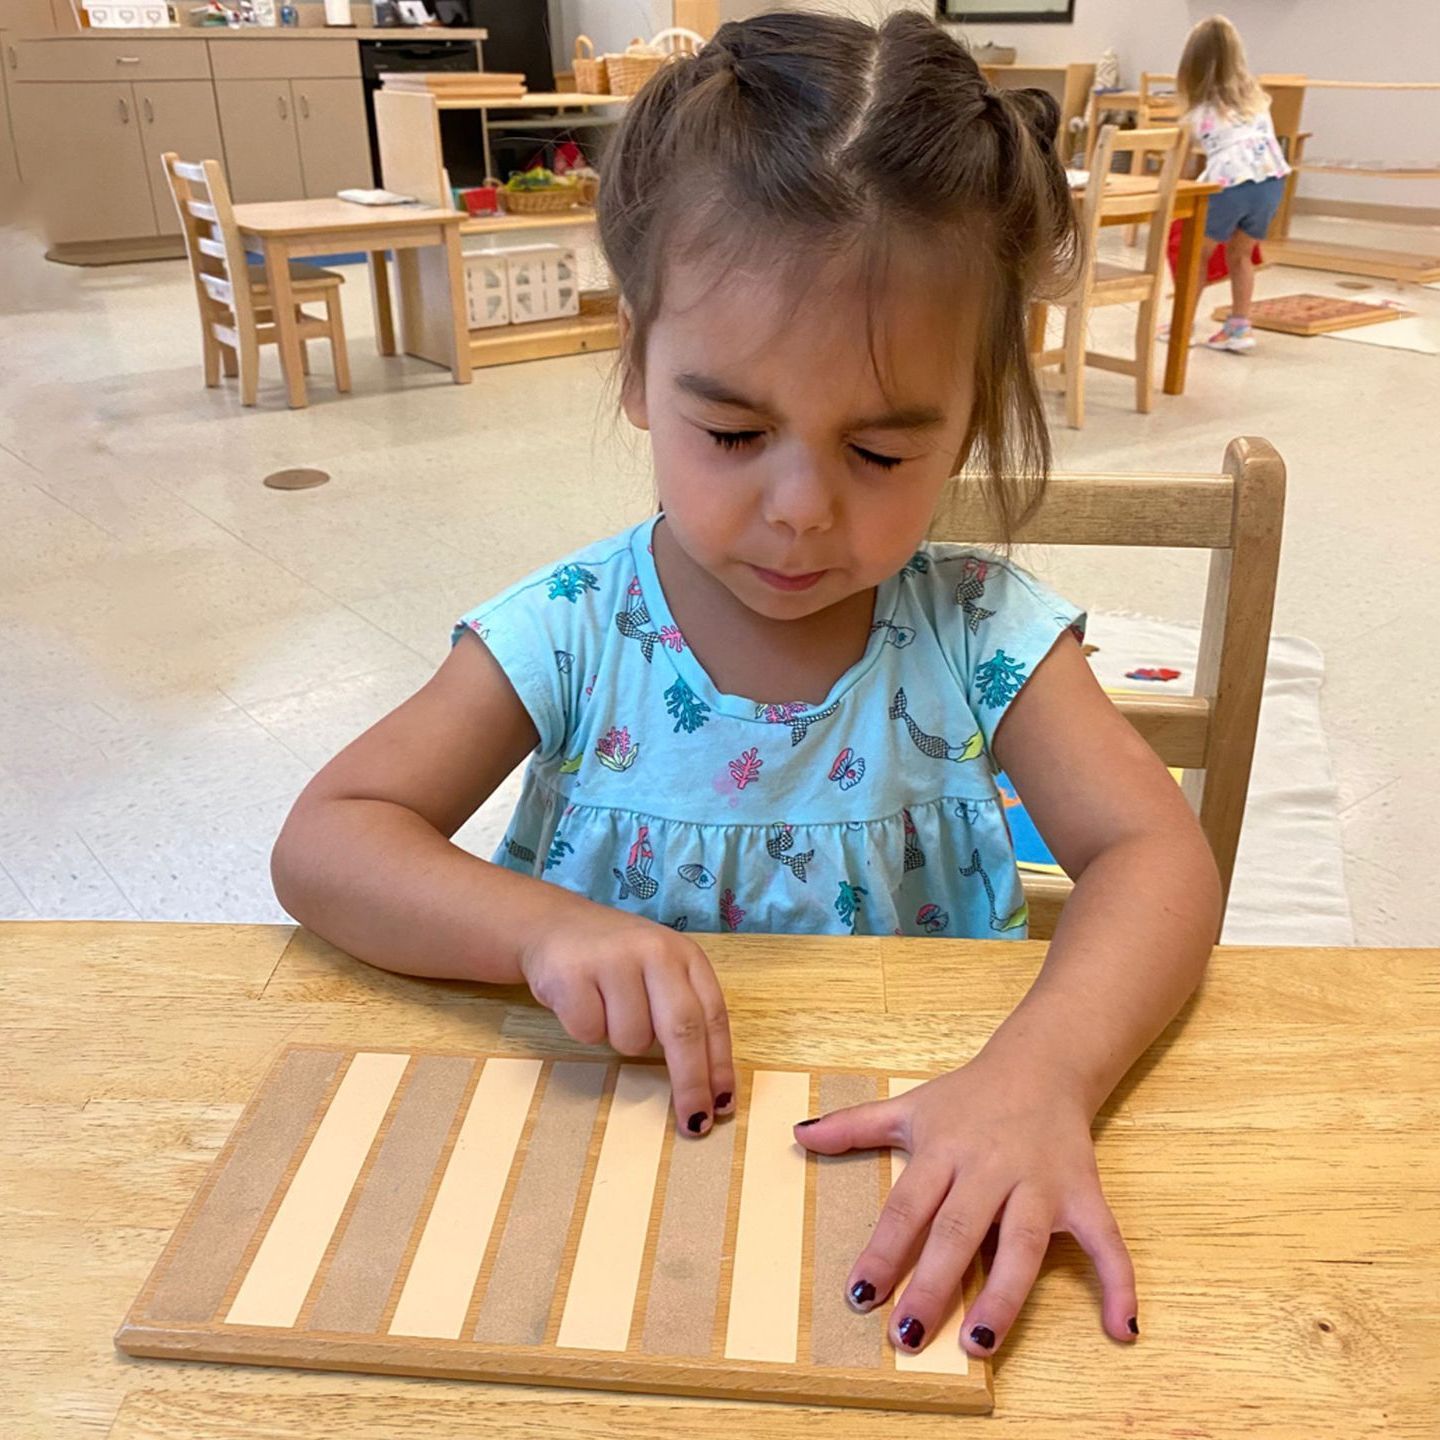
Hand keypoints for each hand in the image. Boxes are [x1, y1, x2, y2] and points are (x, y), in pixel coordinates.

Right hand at [519, 901, 735, 1137]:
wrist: (555, 925)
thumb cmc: (618, 962)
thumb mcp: (661, 974)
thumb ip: (686, 1014)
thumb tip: (710, 1089)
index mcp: (685, 955)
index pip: (713, 1016)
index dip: (719, 1066)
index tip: (723, 1106)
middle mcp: (655, 951)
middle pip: (683, 1030)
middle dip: (690, 1082)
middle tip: (693, 1122)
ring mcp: (613, 959)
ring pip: (630, 1039)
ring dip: (620, 1041)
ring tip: (607, 1008)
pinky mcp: (572, 972)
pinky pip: (588, 1032)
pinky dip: (585, 1029)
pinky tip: (580, 1000)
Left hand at [793, 1047, 1136, 1355]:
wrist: (1042, 1064)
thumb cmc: (968, 1097)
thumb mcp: (910, 1106)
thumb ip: (854, 1126)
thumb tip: (798, 1136)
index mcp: (945, 1150)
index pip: (908, 1206)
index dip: (883, 1251)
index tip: (859, 1294)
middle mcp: (991, 1168)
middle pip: (959, 1231)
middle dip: (933, 1284)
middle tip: (907, 1336)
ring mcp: (1040, 1183)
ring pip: (1022, 1243)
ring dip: (1003, 1296)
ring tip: (979, 1344)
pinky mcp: (1083, 1194)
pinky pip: (1107, 1241)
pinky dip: (1119, 1284)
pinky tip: (1121, 1329)